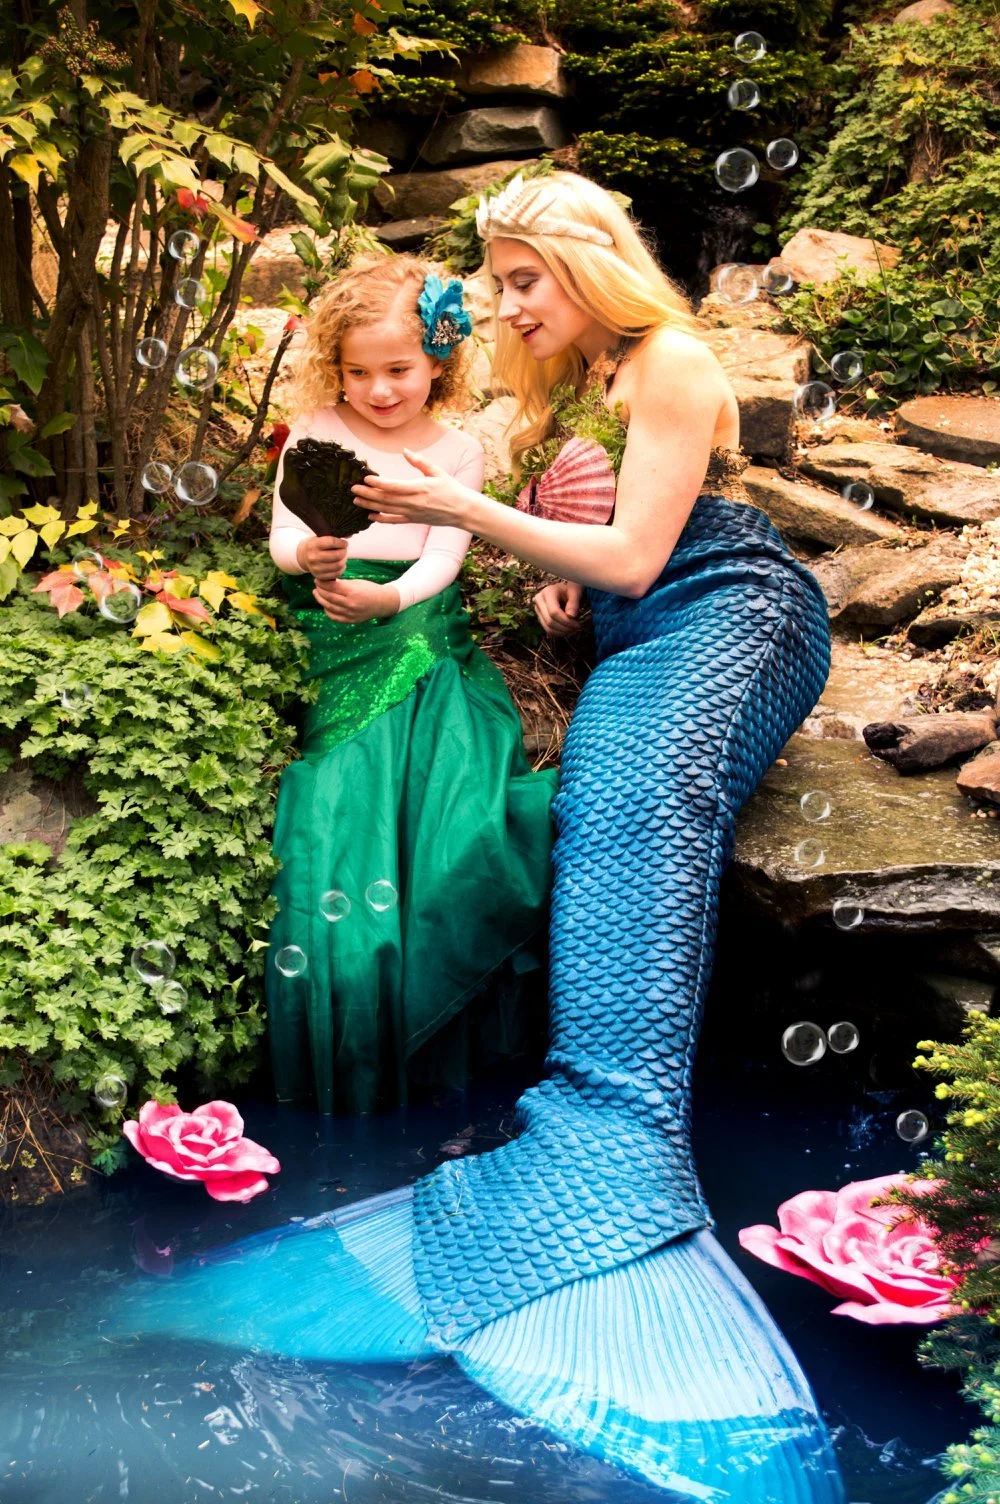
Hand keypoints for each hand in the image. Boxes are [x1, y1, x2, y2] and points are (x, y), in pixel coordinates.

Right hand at [297, 534, 347, 580]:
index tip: (344, 543)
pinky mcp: (319, 576)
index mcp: (313, 545)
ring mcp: (316, 568)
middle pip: (337, 555)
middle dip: (344, 552)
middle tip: (344, 550)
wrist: (303, 556)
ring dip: (344, 560)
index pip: (332, 542)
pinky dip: (341, 569)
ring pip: (338, 565)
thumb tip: (349, 535)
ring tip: (343, 557)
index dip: (341, 543)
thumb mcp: (320, 537)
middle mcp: (313, 557)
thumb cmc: (316, 545)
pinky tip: (341, 564)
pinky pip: (336, 574)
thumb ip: (334, 536)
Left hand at [312, 577, 399, 623]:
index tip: (318, 579)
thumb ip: (342, 584)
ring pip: (329, 607)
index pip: (331, 587)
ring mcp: (350, 614)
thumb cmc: (369, 589)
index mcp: (353, 592)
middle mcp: (350, 604)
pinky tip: (325, 604)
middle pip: (328, 597)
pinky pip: (334, 617)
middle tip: (316, 585)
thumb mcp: (356, 583)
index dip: (322, 582)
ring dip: (320, 599)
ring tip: (317, 593)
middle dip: (320, 589)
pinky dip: (327, 610)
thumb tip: (326, 581)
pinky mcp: (350, 620)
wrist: (382, 603)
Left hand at [352, 448, 475, 527]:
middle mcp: (413, 503)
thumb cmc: (451, 488)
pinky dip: (382, 519)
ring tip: (356, 500)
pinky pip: (394, 520)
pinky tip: (370, 516)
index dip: (378, 483)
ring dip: (370, 505)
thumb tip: (405, 451)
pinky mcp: (413, 520)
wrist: (462, 510)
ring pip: (387, 510)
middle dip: (368, 494)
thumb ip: (419, 461)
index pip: (394, 486)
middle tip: (352, 489)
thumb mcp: (437, 471)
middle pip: (386, 499)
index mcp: (419, 488)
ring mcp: (412, 513)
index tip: (366, 478)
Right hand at [534, 580, 585, 635]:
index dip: (566, 621)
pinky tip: (567, 630)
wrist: (567, 590)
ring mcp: (538, 609)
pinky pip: (548, 630)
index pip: (554, 612)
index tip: (578, 624)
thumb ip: (574, 602)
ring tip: (573, 630)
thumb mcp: (576, 592)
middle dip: (565, 628)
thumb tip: (571, 616)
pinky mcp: (540, 617)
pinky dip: (558, 633)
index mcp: (548, 592)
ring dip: (562, 632)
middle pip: (550, 621)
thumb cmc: (572, 589)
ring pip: (548, 628)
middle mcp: (539, 600)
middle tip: (577, 628)